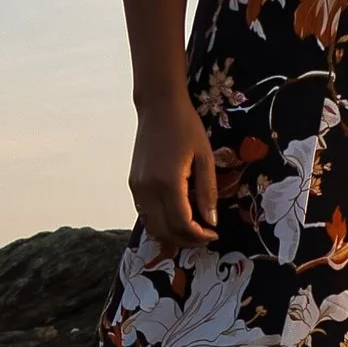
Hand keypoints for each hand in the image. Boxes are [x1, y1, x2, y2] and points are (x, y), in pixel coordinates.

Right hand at [131, 90, 218, 257]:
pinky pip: (145, 213)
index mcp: (168, 182)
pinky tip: (176, 217)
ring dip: (172, 234)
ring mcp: (137, 187)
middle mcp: (148, 188)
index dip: (199, 235)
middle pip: (165, 231)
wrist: (158, 106)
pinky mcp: (133, 184)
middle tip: (205, 237)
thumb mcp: (205, 157)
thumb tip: (211, 221)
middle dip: (186, 240)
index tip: (214, 234)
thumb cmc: (186, 127)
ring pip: (152, 226)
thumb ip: (208, 192)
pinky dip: (160, 222)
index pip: (182, 223)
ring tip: (192, 230)